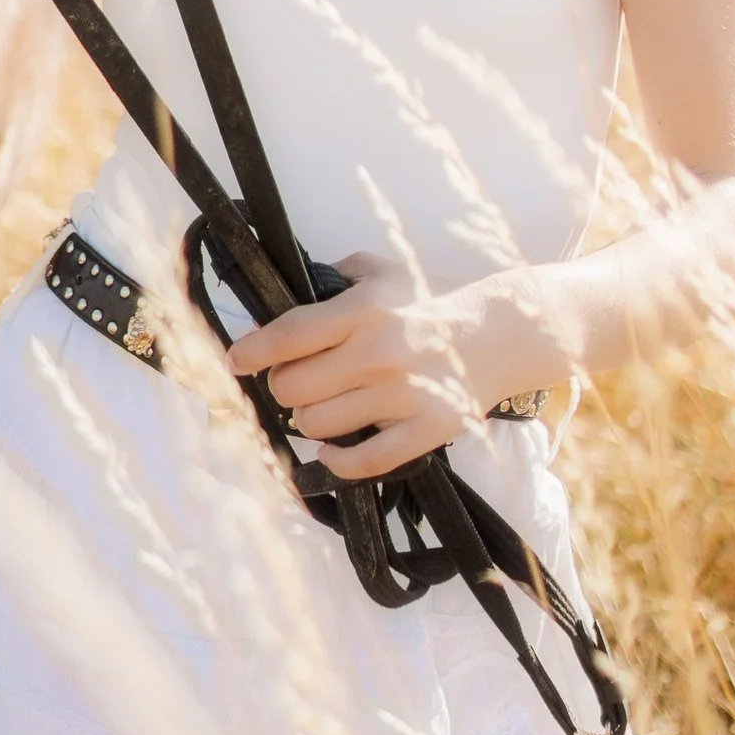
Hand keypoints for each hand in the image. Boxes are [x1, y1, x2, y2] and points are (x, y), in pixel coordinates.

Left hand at [228, 252, 499, 480]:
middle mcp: (379, 353)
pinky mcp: (426, 430)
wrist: (498, 334)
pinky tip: (331, 449)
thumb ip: (334, 277)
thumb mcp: (382, 272)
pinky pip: (364, 462)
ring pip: (320, 425)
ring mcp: (403, 396)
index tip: (236, 361)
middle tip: (292, 383)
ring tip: (321, 407)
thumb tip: (285, 293)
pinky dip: (338, 461)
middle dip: (283, 388)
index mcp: (364, 312)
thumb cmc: (431, 302)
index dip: (253, 352)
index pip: (289, 336)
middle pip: (295, 387)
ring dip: (309, 419)